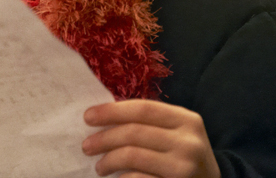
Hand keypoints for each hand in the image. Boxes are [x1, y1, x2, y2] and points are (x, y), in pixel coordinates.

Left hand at [83, 100, 220, 177]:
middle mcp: (189, 142)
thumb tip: (101, 116)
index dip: (111, 111)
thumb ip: (147, 121)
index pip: (142, 108)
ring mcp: (185, 167)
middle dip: (103, 139)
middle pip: (134, 133)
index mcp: (186, 119)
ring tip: (99, 166)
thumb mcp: (175, 131)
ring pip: (133, 156)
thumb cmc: (182, 153)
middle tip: (87, 146)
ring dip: (108, 161)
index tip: (87, 117)